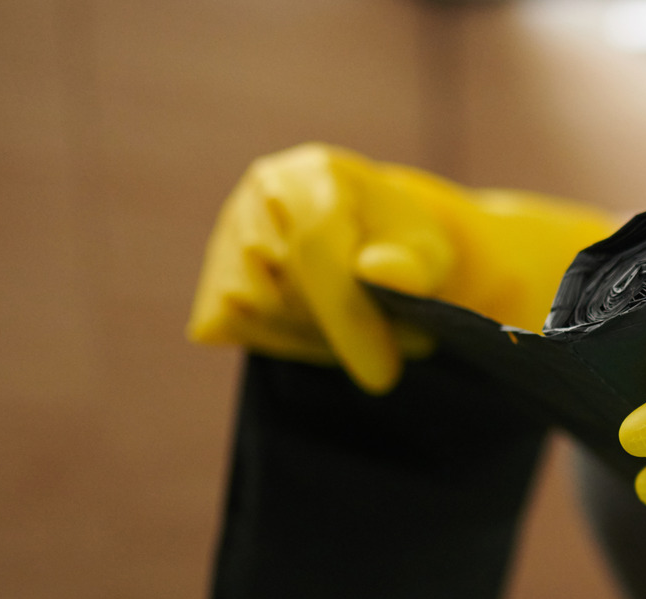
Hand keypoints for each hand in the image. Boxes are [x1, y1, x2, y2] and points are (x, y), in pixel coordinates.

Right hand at [189, 143, 612, 392]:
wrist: (370, 238)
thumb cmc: (405, 246)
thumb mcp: (431, 252)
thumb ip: (416, 263)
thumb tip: (379, 272)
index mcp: (318, 174)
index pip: (316, 249)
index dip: (348, 318)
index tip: (382, 376)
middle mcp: (263, 193)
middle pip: (281, 285)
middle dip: (340, 334)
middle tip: (395, 354)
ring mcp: (231, 232)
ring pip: (251, 309)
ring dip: (311, 340)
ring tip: (362, 336)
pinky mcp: (214, 274)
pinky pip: (227, 323)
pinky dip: (276, 340)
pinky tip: (318, 332)